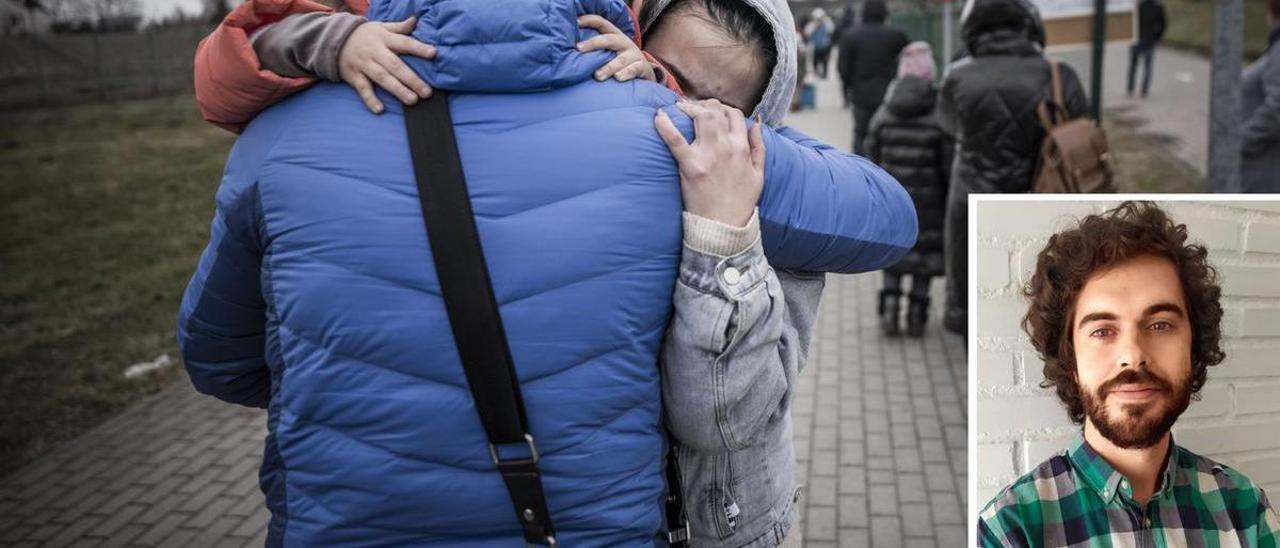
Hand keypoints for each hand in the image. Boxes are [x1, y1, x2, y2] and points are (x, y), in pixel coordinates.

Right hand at [338, 17, 436, 112]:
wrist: (334, 39)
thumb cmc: (365, 35)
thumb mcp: (381, 27)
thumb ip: (399, 27)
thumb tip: (415, 20)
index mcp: (384, 38)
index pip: (404, 42)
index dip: (418, 48)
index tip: (433, 54)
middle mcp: (375, 52)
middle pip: (395, 65)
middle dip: (411, 79)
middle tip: (427, 92)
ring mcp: (364, 65)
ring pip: (382, 78)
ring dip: (397, 90)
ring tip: (412, 100)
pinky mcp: (354, 76)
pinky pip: (362, 89)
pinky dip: (370, 99)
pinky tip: (380, 109)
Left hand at [576, 15, 654, 82]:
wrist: (643, 71)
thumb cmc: (619, 61)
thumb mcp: (609, 51)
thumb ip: (595, 50)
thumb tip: (571, 52)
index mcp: (614, 35)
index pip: (602, 23)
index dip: (589, 20)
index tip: (576, 22)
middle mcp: (623, 42)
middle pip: (608, 39)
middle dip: (593, 43)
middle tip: (579, 48)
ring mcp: (633, 55)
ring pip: (620, 59)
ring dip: (608, 67)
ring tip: (597, 75)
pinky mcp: (641, 67)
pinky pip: (634, 69)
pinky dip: (626, 73)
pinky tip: (618, 78)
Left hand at [653, 99, 764, 226]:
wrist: (724, 226)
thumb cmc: (740, 202)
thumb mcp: (759, 174)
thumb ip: (759, 146)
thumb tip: (757, 123)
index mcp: (742, 148)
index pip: (734, 114)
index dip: (723, 108)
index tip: (714, 111)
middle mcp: (726, 147)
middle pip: (715, 111)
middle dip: (704, 105)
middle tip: (695, 108)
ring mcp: (707, 155)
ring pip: (699, 117)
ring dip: (689, 108)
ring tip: (681, 107)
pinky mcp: (689, 165)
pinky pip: (675, 140)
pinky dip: (665, 126)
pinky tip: (658, 116)